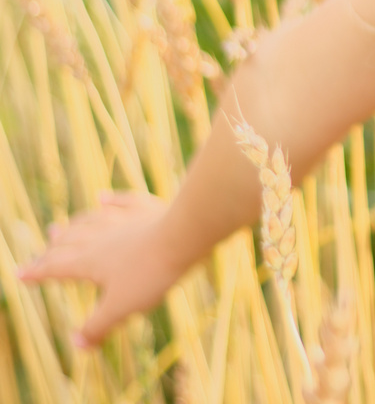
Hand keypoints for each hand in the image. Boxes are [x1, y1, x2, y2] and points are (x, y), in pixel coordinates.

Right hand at [18, 191, 184, 347]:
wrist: (184, 235)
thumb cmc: (151, 273)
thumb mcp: (121, 307)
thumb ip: (97, 327)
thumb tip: (78, 345)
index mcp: (89, 261)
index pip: (56, 268)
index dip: (37, 272)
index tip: (20, 274)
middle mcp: (100, 237)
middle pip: (69, 243)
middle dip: (51, 250)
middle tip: (39, 253)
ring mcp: (123, 220)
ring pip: (90, 221)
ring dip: (73, 226)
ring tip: (60, 227)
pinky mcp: (146, 208)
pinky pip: (123, 202)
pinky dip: (110, 200)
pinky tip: (103, 198)